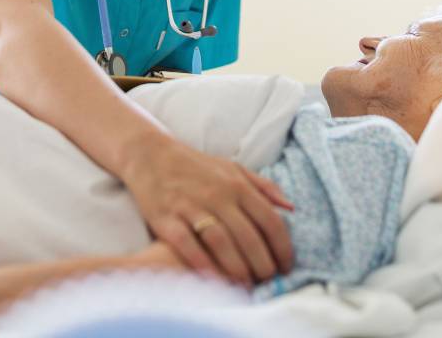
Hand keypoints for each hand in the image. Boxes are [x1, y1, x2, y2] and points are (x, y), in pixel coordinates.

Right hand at [119, 137, 293, 286]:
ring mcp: (191, 206)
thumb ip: (263, 187)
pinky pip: (187, 244)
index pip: (269, 220)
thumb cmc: (197, 166)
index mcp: (237, 185)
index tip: (287, 265)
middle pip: (248, 236)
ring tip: (247, 285)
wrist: (150, 155)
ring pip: (221, 242)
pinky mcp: (166, 218)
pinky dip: (202, 263)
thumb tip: (291, 207)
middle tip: (268, 280)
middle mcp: (217, 195)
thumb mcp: (233, 168)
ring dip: (237, 268)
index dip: (282, 246)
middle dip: (263, 263)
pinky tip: (213, 279)